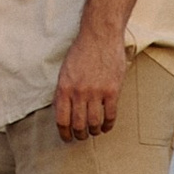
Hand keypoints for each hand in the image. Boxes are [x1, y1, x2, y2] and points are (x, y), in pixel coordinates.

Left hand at [51, 28, 124, 143]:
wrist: (100, 36)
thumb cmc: (82, 52)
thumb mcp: (65, 70)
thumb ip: (64, 91)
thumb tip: (63, 111)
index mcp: (64, 88)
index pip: (61, 119)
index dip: (64, 133)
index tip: (67, 138)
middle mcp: (79, 92)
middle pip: (78, 125)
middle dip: (79, 135)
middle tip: (82, 136)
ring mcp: (96, 92)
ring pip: (94, 123)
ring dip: (94, 131)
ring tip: (94, 131)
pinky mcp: (112, 91)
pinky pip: (110, 115)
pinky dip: (108, 125)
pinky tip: (107, 126)